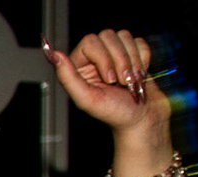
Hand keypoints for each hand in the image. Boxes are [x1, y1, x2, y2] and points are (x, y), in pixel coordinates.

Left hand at [46, 29, 170, 133]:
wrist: (142, 118)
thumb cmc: (115, 113)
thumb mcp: (87, 99)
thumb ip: (68, 78)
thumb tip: (54, 55)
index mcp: (80, 67)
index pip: (90, 41)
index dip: (103, 57)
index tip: (109, 80)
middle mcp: (96, 58)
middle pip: (108, 35)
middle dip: (120, 60)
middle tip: (121, 83)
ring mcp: (115, 54)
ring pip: (124, 36)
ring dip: (132, 60)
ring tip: (130, 81)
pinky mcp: (133, 54)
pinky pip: (139, 41)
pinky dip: (143, 58)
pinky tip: (139, 75)